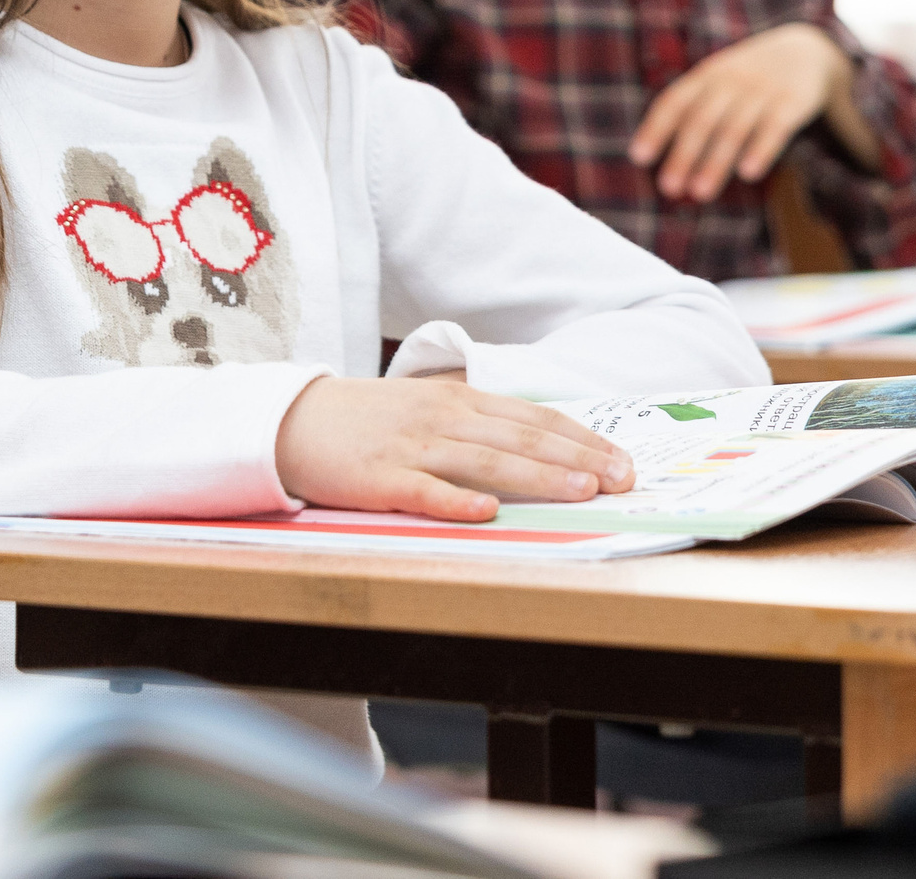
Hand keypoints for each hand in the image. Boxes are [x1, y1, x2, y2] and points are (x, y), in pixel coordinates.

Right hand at [275, 375, 635, 521]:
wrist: (293, 420)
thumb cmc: (369, 421)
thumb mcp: (430, 409)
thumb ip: (479, 424)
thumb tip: (538, 446)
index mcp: (461, 402)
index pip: (535, 418)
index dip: (582, 439)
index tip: (622, 460)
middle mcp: (445, 419)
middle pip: (523, 438)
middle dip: (578, 459)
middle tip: (621, 479)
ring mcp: (413, 448)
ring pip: (487, 462)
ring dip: (538, 477)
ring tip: (580, 491)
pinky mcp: (380, 479)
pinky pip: (424, 491)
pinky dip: (457, 502)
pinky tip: (488, 513)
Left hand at [628, 23, 859, 200]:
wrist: (809, 50)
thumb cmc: (751, 77)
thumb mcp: (720, 80)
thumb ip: (693, 109)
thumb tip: (656, 155)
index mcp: (708, 75)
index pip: (676, 100)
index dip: (656, 128)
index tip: (639, 157)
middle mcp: (732, 80)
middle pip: (702, 119)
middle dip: (684, 154)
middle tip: (669, 188)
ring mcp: (763, 90)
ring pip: (735, 128)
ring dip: (716, 162)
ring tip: (700, 192)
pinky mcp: (793, 102)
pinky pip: (775, 128)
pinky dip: (761, 149)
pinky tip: (747, 173)